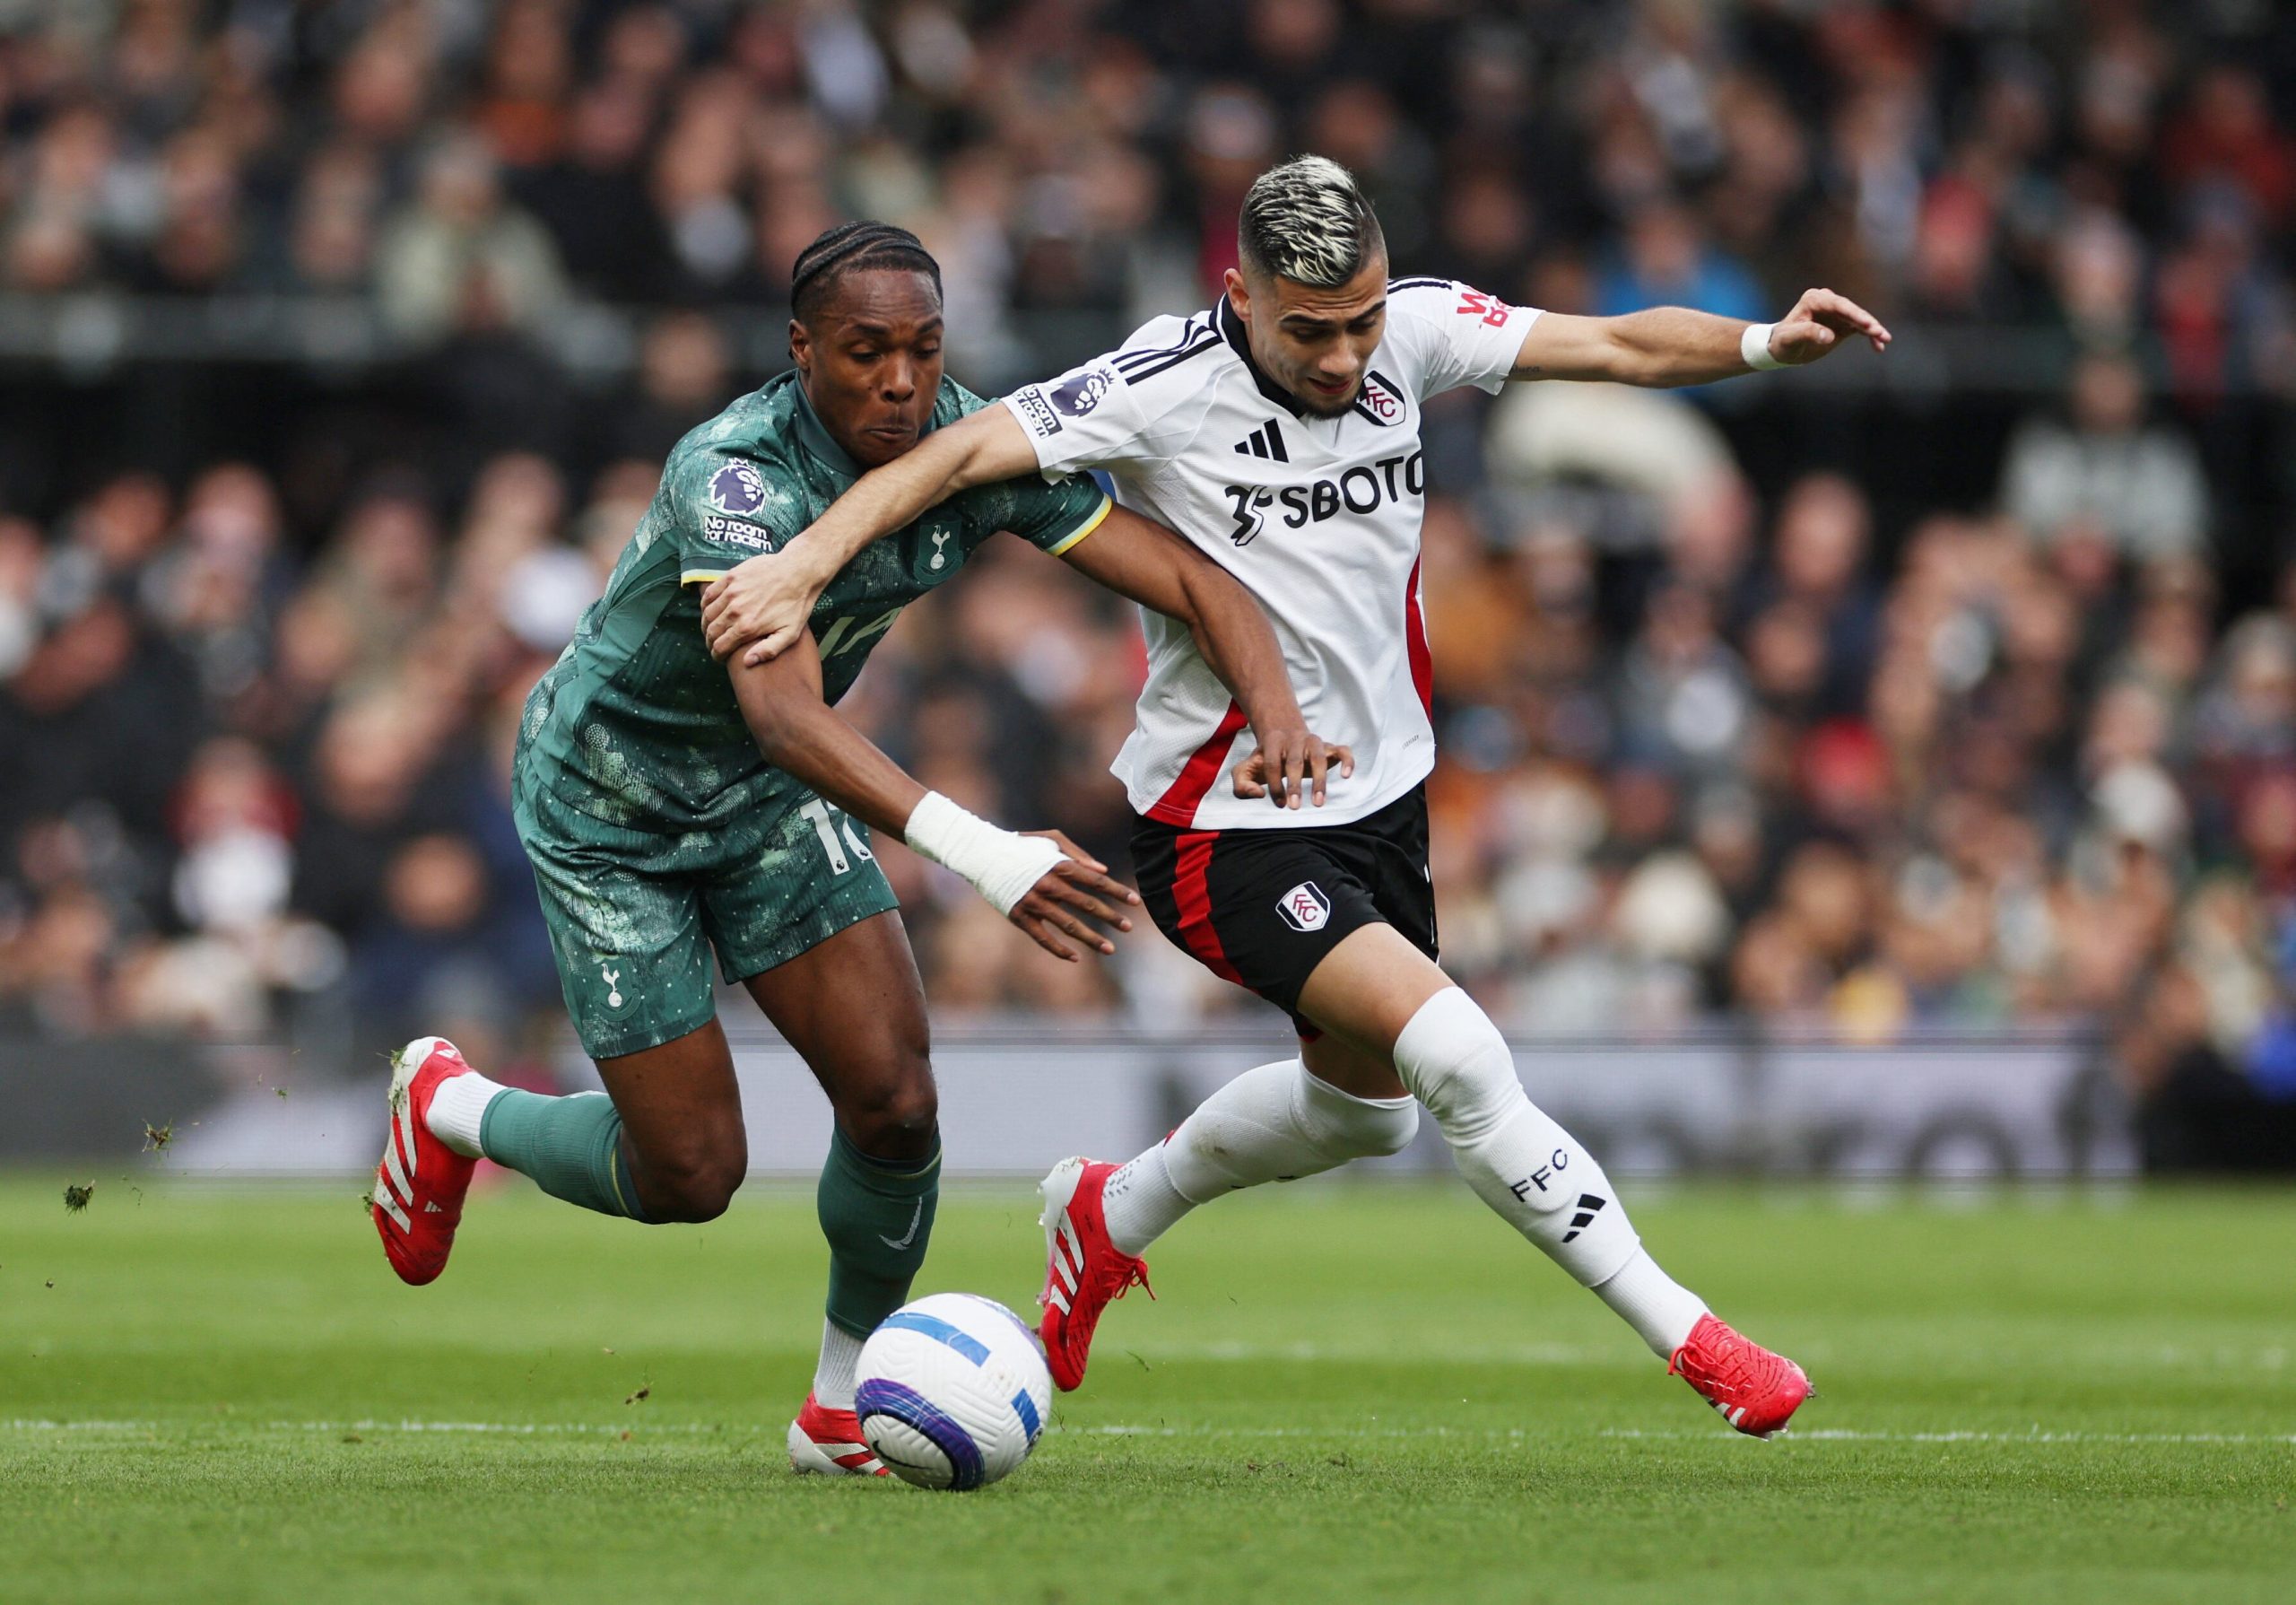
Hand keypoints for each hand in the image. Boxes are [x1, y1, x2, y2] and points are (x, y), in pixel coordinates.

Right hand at [701, 550, 828, 663]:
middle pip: (711, 631)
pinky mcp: (731, 577)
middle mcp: (735, 610)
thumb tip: (747, 662)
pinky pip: (709, 594)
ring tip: (712, 629)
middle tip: (715, 644)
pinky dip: (706, 605)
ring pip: (707, 613)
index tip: (719, 656)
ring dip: (707, 624)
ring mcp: (731, 592)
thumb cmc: (797, 604)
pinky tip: (710, 610)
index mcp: (748, 627)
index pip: (720, 646)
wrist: (799, 572)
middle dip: (710, 642)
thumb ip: (768, 650)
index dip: (717, 655)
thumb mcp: (789, 633)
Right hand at [1008, 829, 1140, 961]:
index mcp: (1059, 865)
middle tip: (1128, 928)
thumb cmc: (1023, 846)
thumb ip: (1078, 854)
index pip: (1095, 881)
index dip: (1116, 891)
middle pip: (1087, 904)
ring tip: (1110, 949)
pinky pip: (1043, 938)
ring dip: (1091, 938)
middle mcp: (1049, 884)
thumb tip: (1102, 870)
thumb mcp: (1051, 839)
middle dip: (1111, 917)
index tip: (1135, 902)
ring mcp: (1034, 903)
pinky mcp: (1019, 917)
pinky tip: (1076, 958)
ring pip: (1068, 925)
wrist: (984, 856)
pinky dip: (1059, 950)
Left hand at [1233, 731, 1355, 808]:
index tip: (1279, 803)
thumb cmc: (1264, 760)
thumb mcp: (1245, 770)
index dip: (1274, 784)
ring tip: (1318, 803)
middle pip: (1294, 761)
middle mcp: (1294, 739)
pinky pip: (1343, 750)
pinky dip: (1347, 761)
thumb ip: (1241, 785)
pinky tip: (1345, 776)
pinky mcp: (1329, 747)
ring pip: (1319, 757)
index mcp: (1272, 742)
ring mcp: (1313, 741)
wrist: (1283, 736)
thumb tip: (1259, 794)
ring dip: (1319, 780)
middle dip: (1294, 785)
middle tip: (1294, 807)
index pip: (1272, 764)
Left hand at [1767, 288, 1892, 364]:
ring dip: (1873, 329)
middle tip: (1879, 333)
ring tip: (1884, 340)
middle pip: (1852, 310)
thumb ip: (1806, 334)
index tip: (1868, 324)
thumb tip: (1828, 336)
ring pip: (1859, 319)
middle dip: (1867, 322)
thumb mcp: (1790, 339)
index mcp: (1814, 299)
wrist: (1781, 349)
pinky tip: (1879, 346)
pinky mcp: (1842, 324)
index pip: (1839, 305)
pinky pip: (1859, 328)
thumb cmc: (1782, 342)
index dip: (1855, 314)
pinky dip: (1869, 336)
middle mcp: (1827, 301)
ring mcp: (1836, 312)